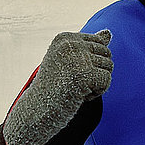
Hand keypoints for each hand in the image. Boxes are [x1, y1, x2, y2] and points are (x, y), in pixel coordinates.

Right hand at [3, 30, 112, 144]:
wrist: (35, 112)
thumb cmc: (54, 88)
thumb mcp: (70, 62)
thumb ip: (89, 46)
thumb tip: (108, 32)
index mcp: (64, 38)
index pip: (99, 43)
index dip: (92, 62)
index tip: (70, 73)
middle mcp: (70, 44)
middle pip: (106, 53)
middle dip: (96, 72)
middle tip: (72, 83)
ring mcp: (77, 58)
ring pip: (109, 67)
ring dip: (96, 84)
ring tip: (74, 89)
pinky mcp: (84, 74)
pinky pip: (107, 80)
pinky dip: (97, 93)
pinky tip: (78, 96)